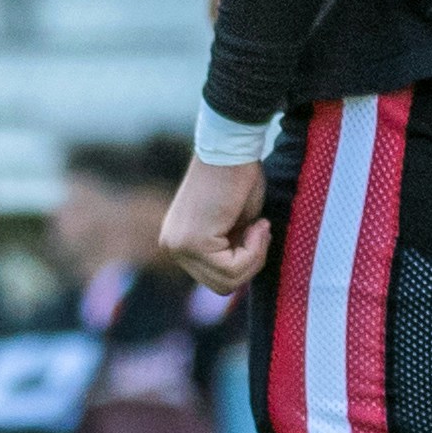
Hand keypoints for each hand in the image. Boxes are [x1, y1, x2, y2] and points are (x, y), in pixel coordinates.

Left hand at [162, 155, 273, 296]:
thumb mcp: (235, 223)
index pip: (216, 277)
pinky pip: (232, 268)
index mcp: (178, 242)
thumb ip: (232, 247)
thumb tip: (243, 272)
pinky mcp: (192, 243)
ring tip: (258, 224)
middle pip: (220, 285)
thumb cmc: (238, 176)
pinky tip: (256, 224)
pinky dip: (253, 251)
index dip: (246, 260)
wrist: (231, 147)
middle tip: (260, 228)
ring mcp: (178, 246)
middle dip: (250, 262)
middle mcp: (172, 246)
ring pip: (227, 281)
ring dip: (253, 256)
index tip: (257, 228)